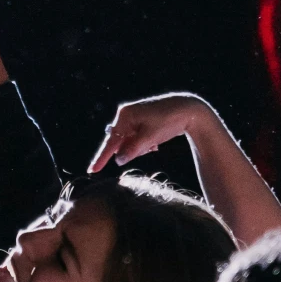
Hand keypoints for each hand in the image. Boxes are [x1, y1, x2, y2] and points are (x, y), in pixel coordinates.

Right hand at [88, 95, 207, 172]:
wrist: (189, 110)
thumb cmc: (168, 121)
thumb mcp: (150, 138)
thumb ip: (132, 150)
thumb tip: (117, 160)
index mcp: (124, 115)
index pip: (111, 141)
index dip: (102, 158)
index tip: (92, 171)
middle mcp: (126, 115)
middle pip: (120, 142)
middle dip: (132, 150)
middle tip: (151, 145)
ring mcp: (134, 117)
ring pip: (130, 142)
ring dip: (140, 148)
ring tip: (155, 143)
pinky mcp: (142, 121)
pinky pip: (136, 139)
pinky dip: (144, 144)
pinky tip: (156, 142)